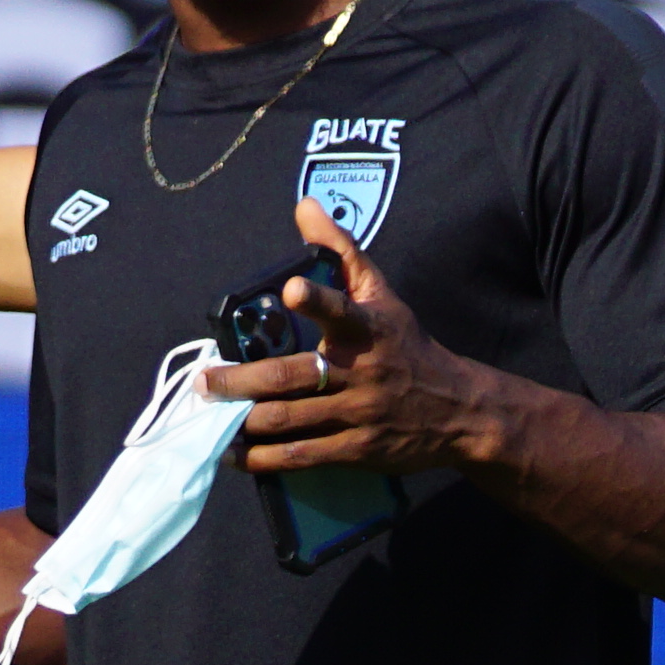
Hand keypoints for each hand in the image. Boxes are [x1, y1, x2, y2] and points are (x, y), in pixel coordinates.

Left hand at [202, 198, 524, 477]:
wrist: (460, 411)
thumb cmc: (408, 346)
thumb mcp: (382, 295)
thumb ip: (341, 251)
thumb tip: (305, 205)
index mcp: (367, 328)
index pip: (341, 309)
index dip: (316, 300)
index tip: (289, 290)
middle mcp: (361, 372)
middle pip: (289, 377)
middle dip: (239, 382)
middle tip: (204, 382)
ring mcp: (358, 414)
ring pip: (289, 420)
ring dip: (243, 422)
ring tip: (209, 417)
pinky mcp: (356, 450)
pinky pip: (301, 456)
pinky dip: (262, 458)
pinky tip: (234, 454)